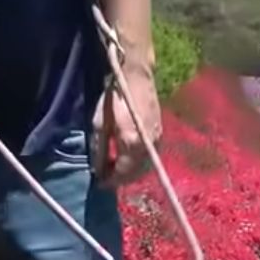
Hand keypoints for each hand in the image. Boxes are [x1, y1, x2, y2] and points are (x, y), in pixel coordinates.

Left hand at [91, 62, 161, 187]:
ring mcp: (157, 142)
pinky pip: (149, 158)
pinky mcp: (160, 136)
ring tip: (116, 168)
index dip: (110, 181)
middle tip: (107, 176)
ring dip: (130, 172)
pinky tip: (128, 158)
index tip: (100, 183)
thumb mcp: (100, 124)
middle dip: (120, 179)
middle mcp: (148, 148)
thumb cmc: (115, 98)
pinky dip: (138, 163)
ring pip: (143, 168)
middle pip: (134, 174)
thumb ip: (100, 150)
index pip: (121, 174)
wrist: (136, 77)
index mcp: (132, 145)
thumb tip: (98, 171)